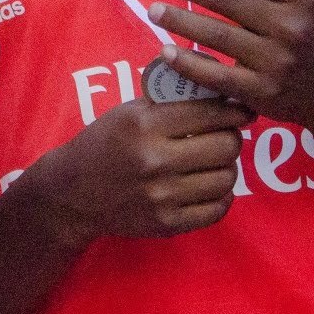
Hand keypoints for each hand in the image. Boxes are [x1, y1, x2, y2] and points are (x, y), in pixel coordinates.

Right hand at [22, 97, 252, 244]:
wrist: (72, 193)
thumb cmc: (103, 143)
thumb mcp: (128, 112)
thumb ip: (169, 101)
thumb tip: (216, 90)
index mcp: (145, 126)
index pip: (210, 113)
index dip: (234, 110)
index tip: (241, 110)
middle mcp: (155, 161)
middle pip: (226, 146)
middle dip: (232, 137)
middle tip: (226, 135)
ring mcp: (163, 196)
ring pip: (226, 179)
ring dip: (227, 167)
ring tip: (216, 161)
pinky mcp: (167, 224)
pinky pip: (216, 210)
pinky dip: (221, 197)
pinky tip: (211, 187)